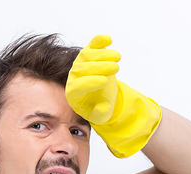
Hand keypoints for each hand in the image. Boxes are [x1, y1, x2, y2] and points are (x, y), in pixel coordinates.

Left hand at [66, 35, 161, 157]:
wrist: (101, 96)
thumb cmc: (98, 107)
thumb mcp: (100, 117)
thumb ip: (100, 114)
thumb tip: (103, 107)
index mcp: (73, 92)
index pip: (78, 85)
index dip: (90, 83)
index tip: (104, 81)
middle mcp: (73, 76)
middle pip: (83, 69)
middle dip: (100, 67)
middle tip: (115, 68)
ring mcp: (80, 63)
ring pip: (87, 55)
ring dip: (102, 54)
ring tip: (117, 57)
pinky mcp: (89, 53)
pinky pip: (92, 45)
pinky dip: (99, 41)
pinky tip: (108, 39)